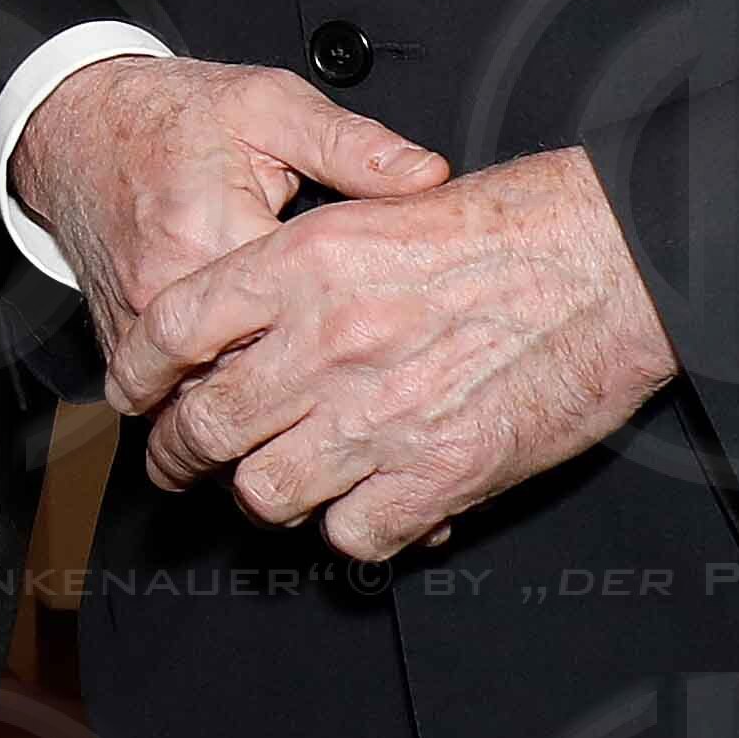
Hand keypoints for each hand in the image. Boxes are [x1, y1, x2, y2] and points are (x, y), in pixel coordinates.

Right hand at [11, 54, 449, 420]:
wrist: (76, 123)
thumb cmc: (174, 113)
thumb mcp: (271, 106)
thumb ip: (351, 146)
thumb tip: (428, 177)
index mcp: (212, 231)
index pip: (296, 321)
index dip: (356, 347)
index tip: (404, 358)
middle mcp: (166, 288)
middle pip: (251, 382)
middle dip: (314, 409)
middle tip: (377, 426)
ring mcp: (134, 322)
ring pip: (204, 406)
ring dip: (262, 427)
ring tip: (327, 446)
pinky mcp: (117, 339)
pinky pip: (168, 400)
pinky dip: (215, 414)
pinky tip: (262, 424)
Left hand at [127, 145, 680, 558]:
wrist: (605, 262)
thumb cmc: (503, 227)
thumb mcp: (373, 204)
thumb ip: (297, 265)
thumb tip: (240, 317)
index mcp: (302, 263)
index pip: (174, 327)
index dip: (138, 370)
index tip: (132, 392)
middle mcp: (327, 342)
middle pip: (207, 424)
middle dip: (179, 455)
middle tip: (178, 462)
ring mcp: (380, 415)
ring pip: (268, 492)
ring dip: (263, 494)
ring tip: (270, 483)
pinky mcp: (440, 473)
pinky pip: (353, 534)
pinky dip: (349, 529)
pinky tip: (359, 506)